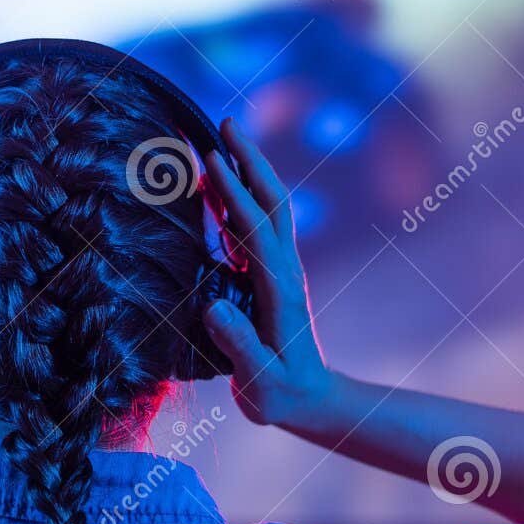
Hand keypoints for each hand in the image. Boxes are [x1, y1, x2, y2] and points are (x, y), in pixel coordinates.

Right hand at [201, 118, 334, 427]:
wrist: (311, 401)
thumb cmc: (281, 395)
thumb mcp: (259, 379)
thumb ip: (238, 344)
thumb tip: (212, 307)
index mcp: (279, 290)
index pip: (256, 231)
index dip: (234, 195)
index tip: (212, 160)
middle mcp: (284, 271)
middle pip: (272, 203)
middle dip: (251, 160)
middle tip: (226, 122)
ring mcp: (280, 270)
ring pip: (270, 208)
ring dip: (249, 170)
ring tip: (223, 138)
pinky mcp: (271, 275)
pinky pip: (255, 227)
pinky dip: (239, 198)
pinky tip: (218, 188)